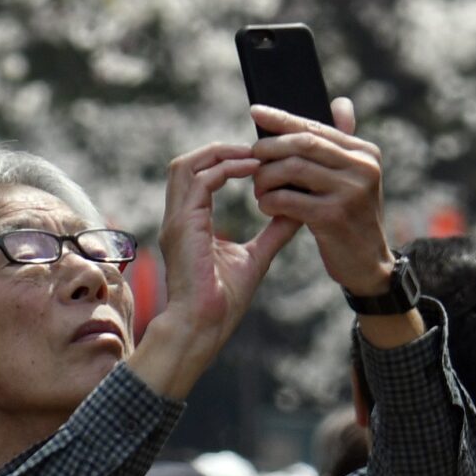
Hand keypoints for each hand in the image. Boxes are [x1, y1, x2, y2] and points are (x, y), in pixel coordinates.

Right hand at [130, 142, 299, 398]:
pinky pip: (199, 182)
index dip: (225, 159)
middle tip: (257, 148)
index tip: (259, 155)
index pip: (198, 175)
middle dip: (221, 149)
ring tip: (254, 154)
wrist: (203, 327)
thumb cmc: (223, 300)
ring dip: (221, 154)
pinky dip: (225, 170)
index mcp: (191, 221)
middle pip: (187, 163)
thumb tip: (298, 210)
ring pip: (186, 165)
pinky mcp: (183, 226)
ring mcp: (177, 220)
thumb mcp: (256, 257)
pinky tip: (252, 170)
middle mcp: (179, 216)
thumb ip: (274, 232)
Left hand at [249, 98, 396, 297]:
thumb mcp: (355, 178)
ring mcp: (350, 192)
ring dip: (266, 177)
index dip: (283, 118)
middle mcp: (362, 167)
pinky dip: (271, 200)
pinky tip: (267, 205)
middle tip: (251, 157)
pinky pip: (289, 199)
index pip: (316, 127)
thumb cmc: (352, 217)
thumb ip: (343, 144)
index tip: (256, 111)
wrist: (369, 264)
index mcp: (366, 153)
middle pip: (303, 143)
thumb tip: (340, 104)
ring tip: (260, 188)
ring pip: (292, 169)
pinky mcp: (334, 216)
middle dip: (270, 147)